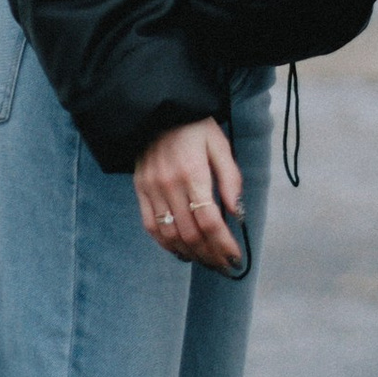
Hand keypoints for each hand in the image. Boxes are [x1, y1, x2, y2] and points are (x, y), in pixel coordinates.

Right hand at [135, 115, 246, 270]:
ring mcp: (152, 189)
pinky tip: (183, 252)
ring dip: (192, 255)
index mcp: (193, 173)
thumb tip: (237, 213)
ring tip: (208, 263)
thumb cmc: (194, 126)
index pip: (210, 221)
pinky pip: (151, 226)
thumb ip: (230, 178)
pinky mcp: (140, 190)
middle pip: (192, 234)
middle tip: (225, 267)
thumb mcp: (219, 144)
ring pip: (171, 236)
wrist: (156, 108)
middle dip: (211, 256)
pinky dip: (167, 245)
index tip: (236, 258)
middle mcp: (170, 185)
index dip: (224, 244)